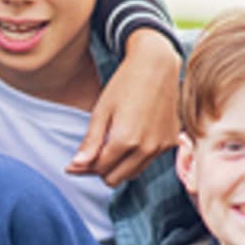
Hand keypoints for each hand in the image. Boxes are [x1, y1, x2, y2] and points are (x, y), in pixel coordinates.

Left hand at [66, 28, 178, 186]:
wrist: (157, 65)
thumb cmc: (125, 84)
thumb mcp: (101, 111)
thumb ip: (90, 142)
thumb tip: (76, 166)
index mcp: (125, 141)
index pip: (99, 170)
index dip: (83, 168)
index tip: (72, 163)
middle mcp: (146, 148)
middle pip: (115, 179)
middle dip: (100, 170)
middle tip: (91, 155)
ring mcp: (161, 146)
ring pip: (133, 174)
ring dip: (118, 167)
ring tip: (108, 147)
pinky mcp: (171, 141)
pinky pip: (148, 161)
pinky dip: (135, 158)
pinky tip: (128, 141)